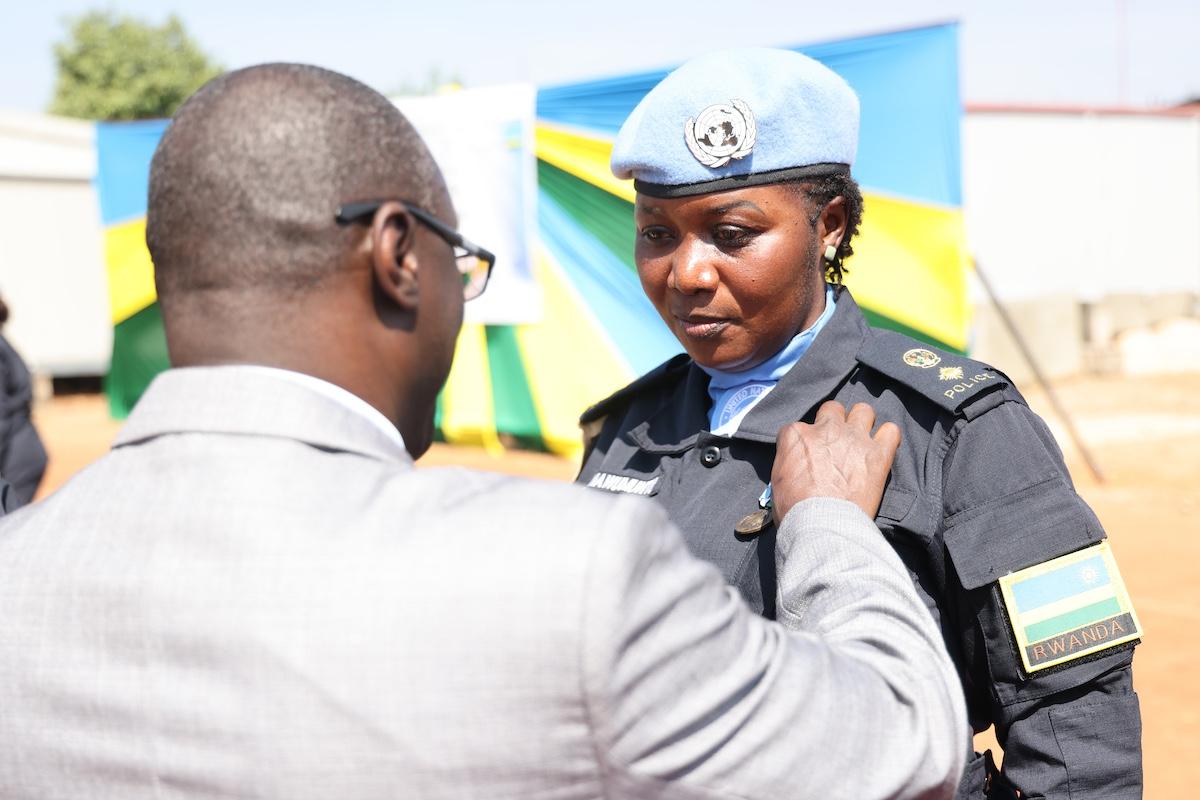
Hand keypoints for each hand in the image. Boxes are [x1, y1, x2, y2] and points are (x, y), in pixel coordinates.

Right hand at [771, 400, 900, 521]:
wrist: (821, 525)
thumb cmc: (795, 510)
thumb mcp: (777, 482)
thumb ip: (788, 463)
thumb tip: (796, 468)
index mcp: (796, 435)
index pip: (798, 428)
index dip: (805, 442)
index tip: (808, 456)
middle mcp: (825, 429)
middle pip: (833, 409)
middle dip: (835, 422)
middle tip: (836, 443)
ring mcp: (854, 438)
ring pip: (864, 411)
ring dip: (862, 424)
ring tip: (861, 442)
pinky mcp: (878, 454)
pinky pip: (891, 432)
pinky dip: (888, 439)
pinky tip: (882, 450)